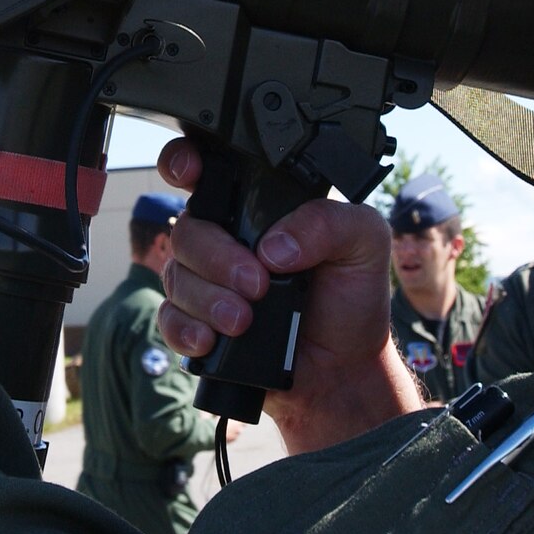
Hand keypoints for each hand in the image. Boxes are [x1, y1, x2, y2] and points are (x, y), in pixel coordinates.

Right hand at [152, 139, 422, 453]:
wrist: (344, 370)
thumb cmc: (353, 300)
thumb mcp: (363, 243)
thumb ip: (327, 223)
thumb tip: (274, 246)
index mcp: (260, 208)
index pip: (209, 171)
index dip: (186, 163)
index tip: (190, 173)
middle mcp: (226, 239)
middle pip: (188, 228)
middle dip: (216, 257)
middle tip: (256, 285)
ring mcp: (208, 281)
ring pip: (176, 274)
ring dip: (208, 299)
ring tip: (244, 321)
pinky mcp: (197, 323)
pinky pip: (169, 318)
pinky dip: (187, 329)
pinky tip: (212, 340)